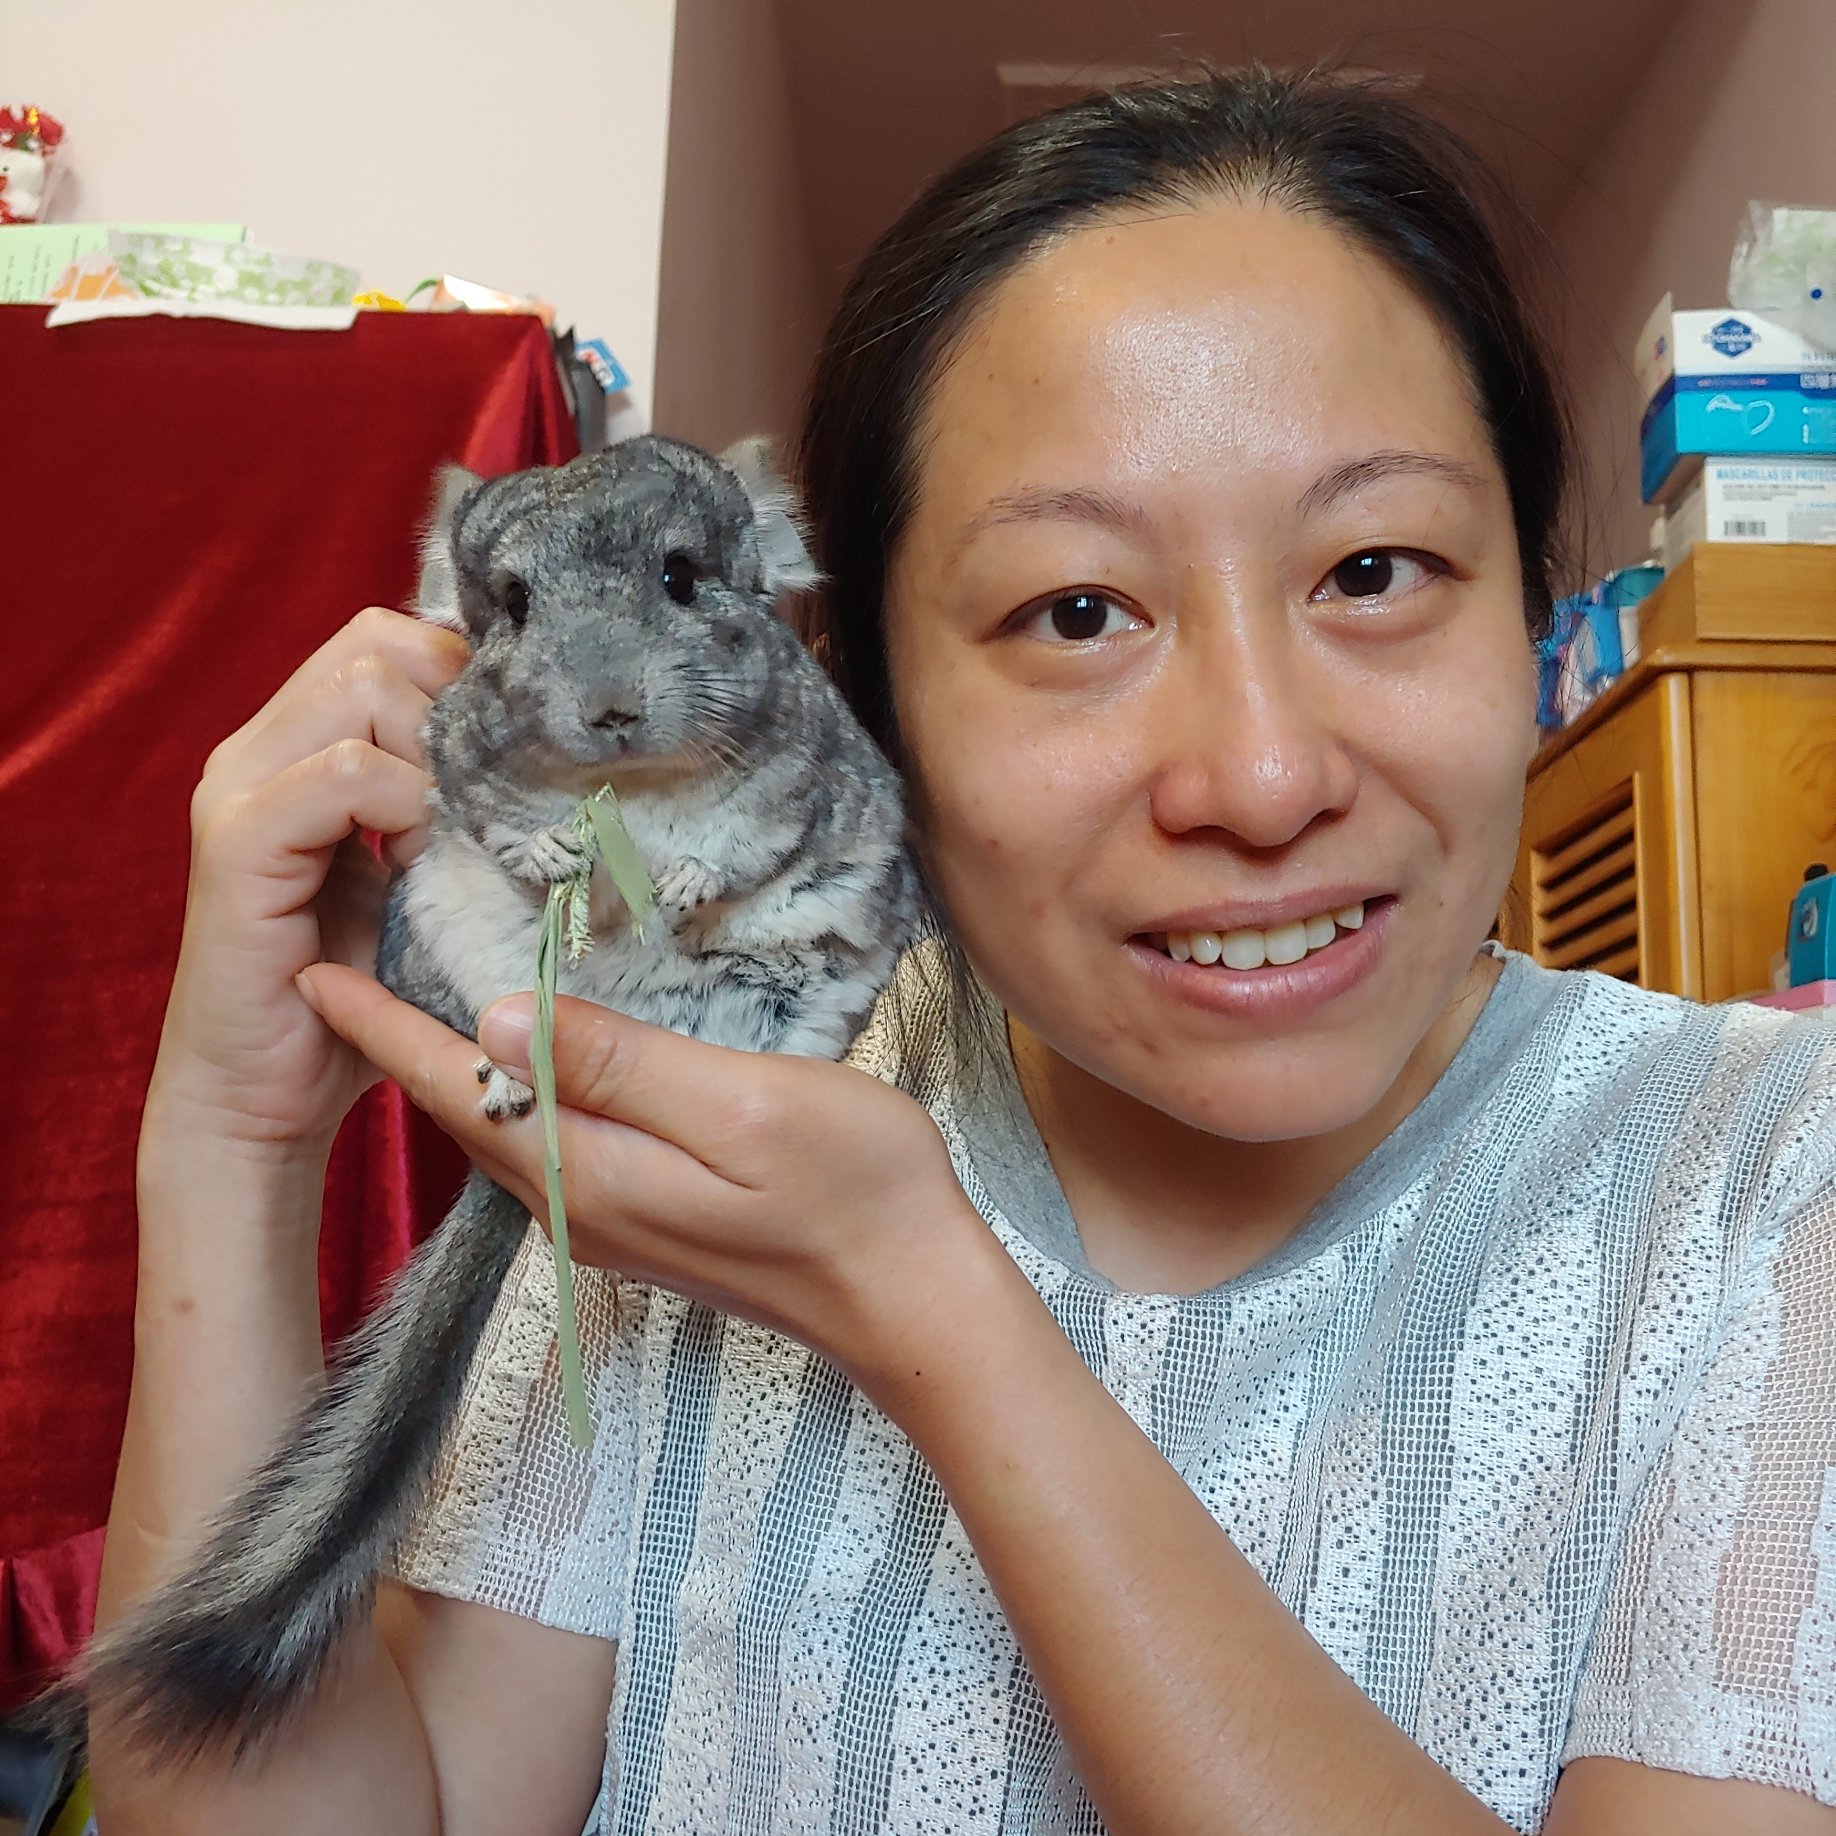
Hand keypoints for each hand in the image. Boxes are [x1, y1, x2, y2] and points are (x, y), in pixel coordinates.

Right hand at [150, 608, 469, 1157]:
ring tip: (447, 840)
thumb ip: (453, 810)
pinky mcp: (238, 841)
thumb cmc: (355, 999)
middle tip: (485, 801)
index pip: (390, 638)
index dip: (465, 679)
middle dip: (457, 711)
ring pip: (364, 688)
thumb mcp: (424, 882)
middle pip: (379, 643)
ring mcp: (240, 788)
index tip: (512, 760)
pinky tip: (418, 865)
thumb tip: (548, 762)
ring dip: (434, 758)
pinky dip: (403, 806)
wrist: (266, 1097)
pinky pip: (342, 770)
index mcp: (298, 745)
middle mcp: (258, 748)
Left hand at [297, 964, 1008, 1388]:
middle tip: (355, 961)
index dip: (385, 1029)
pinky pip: (549, 1148)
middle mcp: (578, 1207)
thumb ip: (622, 1064)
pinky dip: (518, 1094)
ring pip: (505, 1134)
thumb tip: (499, 1013)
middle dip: (400, 1044)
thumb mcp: (744, 1107)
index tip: (312, 974)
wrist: (913, 1301)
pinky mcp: (645, 1223)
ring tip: (417, 999)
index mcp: (590, 1173)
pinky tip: (531, 1060)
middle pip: (467, 1116)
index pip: (461, 1088)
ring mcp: (610, 1223)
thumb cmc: (853, 1190)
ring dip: (456, 1069)